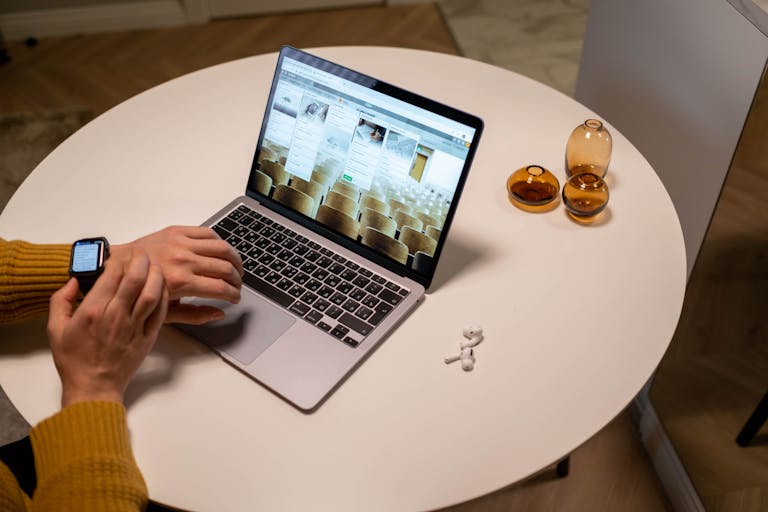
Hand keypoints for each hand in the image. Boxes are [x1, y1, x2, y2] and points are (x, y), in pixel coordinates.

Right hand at [47, 249, 167, 406]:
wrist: (93, 387)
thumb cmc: (73, 360)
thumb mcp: (55, 329)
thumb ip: (60, 301)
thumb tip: (74, 281)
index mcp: (93, 311)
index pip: (111, 276)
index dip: (119, 260)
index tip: (122, 254)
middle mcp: (116, 316)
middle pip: (135, 280)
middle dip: (141, 261)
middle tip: (143, 252)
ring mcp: (134, 327)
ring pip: (151, 294)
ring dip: (156, 276)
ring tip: (156, 265)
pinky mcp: (148, 338)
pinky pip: (160, 313)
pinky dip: (164, 297)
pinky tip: (163, 287)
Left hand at [111, 226, 242, 324]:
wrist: (117, 267)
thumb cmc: (138, 292)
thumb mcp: (165, 313)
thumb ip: (195, 315)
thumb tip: (219, 313)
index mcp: (181, 282)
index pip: (221, 288)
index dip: (234, 295)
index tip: (235, 298)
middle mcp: (183, 260)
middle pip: (225, 268)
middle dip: (237, 280)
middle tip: (237, 285)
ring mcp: (181, 244)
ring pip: (222, 248)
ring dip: (235, 259)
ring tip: (235, 268)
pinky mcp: (177, 231)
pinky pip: (208, 233)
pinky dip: (220, 242)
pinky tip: (221, 252)